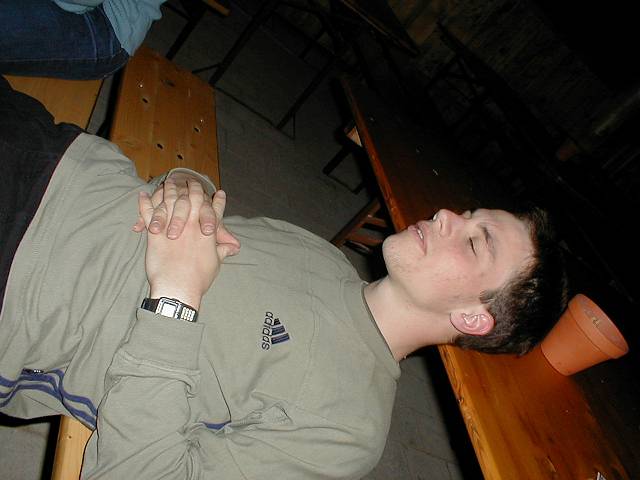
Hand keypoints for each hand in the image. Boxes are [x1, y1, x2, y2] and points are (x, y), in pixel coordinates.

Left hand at [138, 182, 239, 308]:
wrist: (178, 287)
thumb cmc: (199, 278)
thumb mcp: (215, 263)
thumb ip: (222, 250)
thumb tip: (234, 247)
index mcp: (207, 231)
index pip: (215, 211)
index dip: (218, 202)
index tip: (219, 193)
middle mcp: (191, 224)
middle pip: (194, 199)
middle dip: (194, 188)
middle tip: (192, 182)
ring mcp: (173, 226)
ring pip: (171, 201)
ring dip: (169, 190)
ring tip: (167, 182)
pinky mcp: (155, 233)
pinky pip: (148, 213)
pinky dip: (144, 203)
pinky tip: (142, 195)